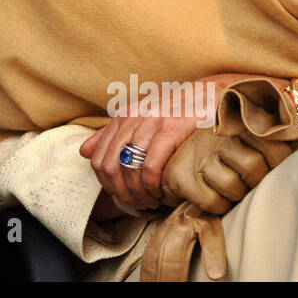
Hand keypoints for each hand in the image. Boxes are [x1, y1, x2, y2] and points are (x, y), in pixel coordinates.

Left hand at [80, 109, 202, 210]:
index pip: (98, 158)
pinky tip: (161, 192)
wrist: (212, 93)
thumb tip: (84, 151)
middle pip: (109, 166)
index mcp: (123, 118)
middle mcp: (132, 119)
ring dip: (139, 193)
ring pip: (129, 169)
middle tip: (138, 204)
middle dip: (121, 193)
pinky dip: (152, 185)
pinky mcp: (171, 129)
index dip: (107, 185)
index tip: (123, 197)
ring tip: (151, 201)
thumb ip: (111, 134)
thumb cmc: (178, 111)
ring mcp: (151, 123)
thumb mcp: (141, 118)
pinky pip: (150, 165)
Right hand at [160, 128, 290, 214]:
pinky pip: (212, 201)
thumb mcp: (250, 137)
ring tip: (234, 190)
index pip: (272, 144)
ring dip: (237, 196)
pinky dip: (219, 206)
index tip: (275, 169)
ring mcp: (198, 156)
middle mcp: (217, 137)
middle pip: (254, 167)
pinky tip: (217, 197)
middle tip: (251, 183)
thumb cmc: (225, 152)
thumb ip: (280, 137)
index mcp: (238, 123)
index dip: (280, 163)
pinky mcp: (181, 177)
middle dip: (257, 182)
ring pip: (232, 186)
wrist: (176, 159)